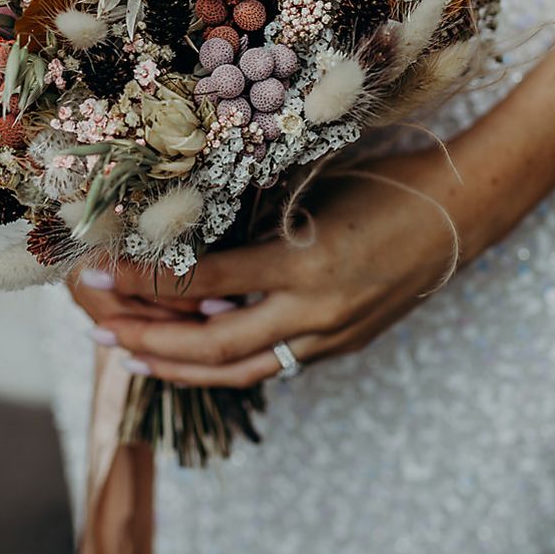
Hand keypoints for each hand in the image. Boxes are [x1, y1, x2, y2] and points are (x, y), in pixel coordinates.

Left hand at [71, 44, 554, 383]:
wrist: (454, 216)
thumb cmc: (380, 183)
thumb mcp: (311, 184)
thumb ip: (254, 214)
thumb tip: (186, 224)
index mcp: (304, 262)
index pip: (206, 283)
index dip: (146, 282)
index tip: (100, 271)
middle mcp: (314, 311)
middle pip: (215, 346)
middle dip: (150, 340)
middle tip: (100, 329)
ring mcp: (330, 336)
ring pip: (242, 370)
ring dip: (181, 367)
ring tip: (132, 357)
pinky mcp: (340, 345)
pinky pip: (273, 365)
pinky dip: (227, 364)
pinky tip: (194, 354)